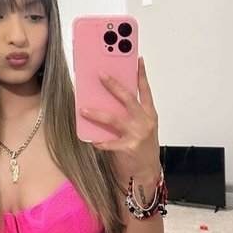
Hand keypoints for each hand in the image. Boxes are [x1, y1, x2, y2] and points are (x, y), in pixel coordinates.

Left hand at [80, 57, 161, 185]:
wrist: (148, 172)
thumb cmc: (143, 147)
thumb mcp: (143, 127)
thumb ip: (132, 114)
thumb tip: (110, 99)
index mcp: (149, 114)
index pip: (145, 90)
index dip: (141, 75)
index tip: (137, 60)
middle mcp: (145, 122)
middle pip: (128, 99)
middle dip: (113, 86)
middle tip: (100, 75)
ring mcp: (137, 135)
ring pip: (114, 119)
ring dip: (97, 113)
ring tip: (83, 109)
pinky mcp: (128, 148)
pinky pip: (109, 142)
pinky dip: (100, 141)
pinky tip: (93, 141)